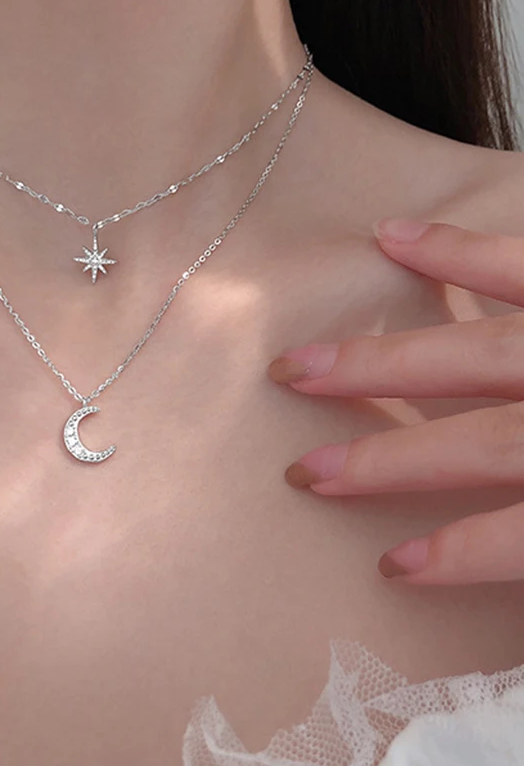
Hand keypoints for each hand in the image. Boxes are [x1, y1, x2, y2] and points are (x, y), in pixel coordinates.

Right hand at [268, 218, 523, 585]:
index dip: (461, 552)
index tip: (395, 566)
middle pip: (484, 443)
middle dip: (388, 458)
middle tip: (307, 471)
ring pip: (479, 354)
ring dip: (382, 364)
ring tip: (300, 367)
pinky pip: (521, 267)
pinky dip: (455, 252)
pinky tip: (393, 235)